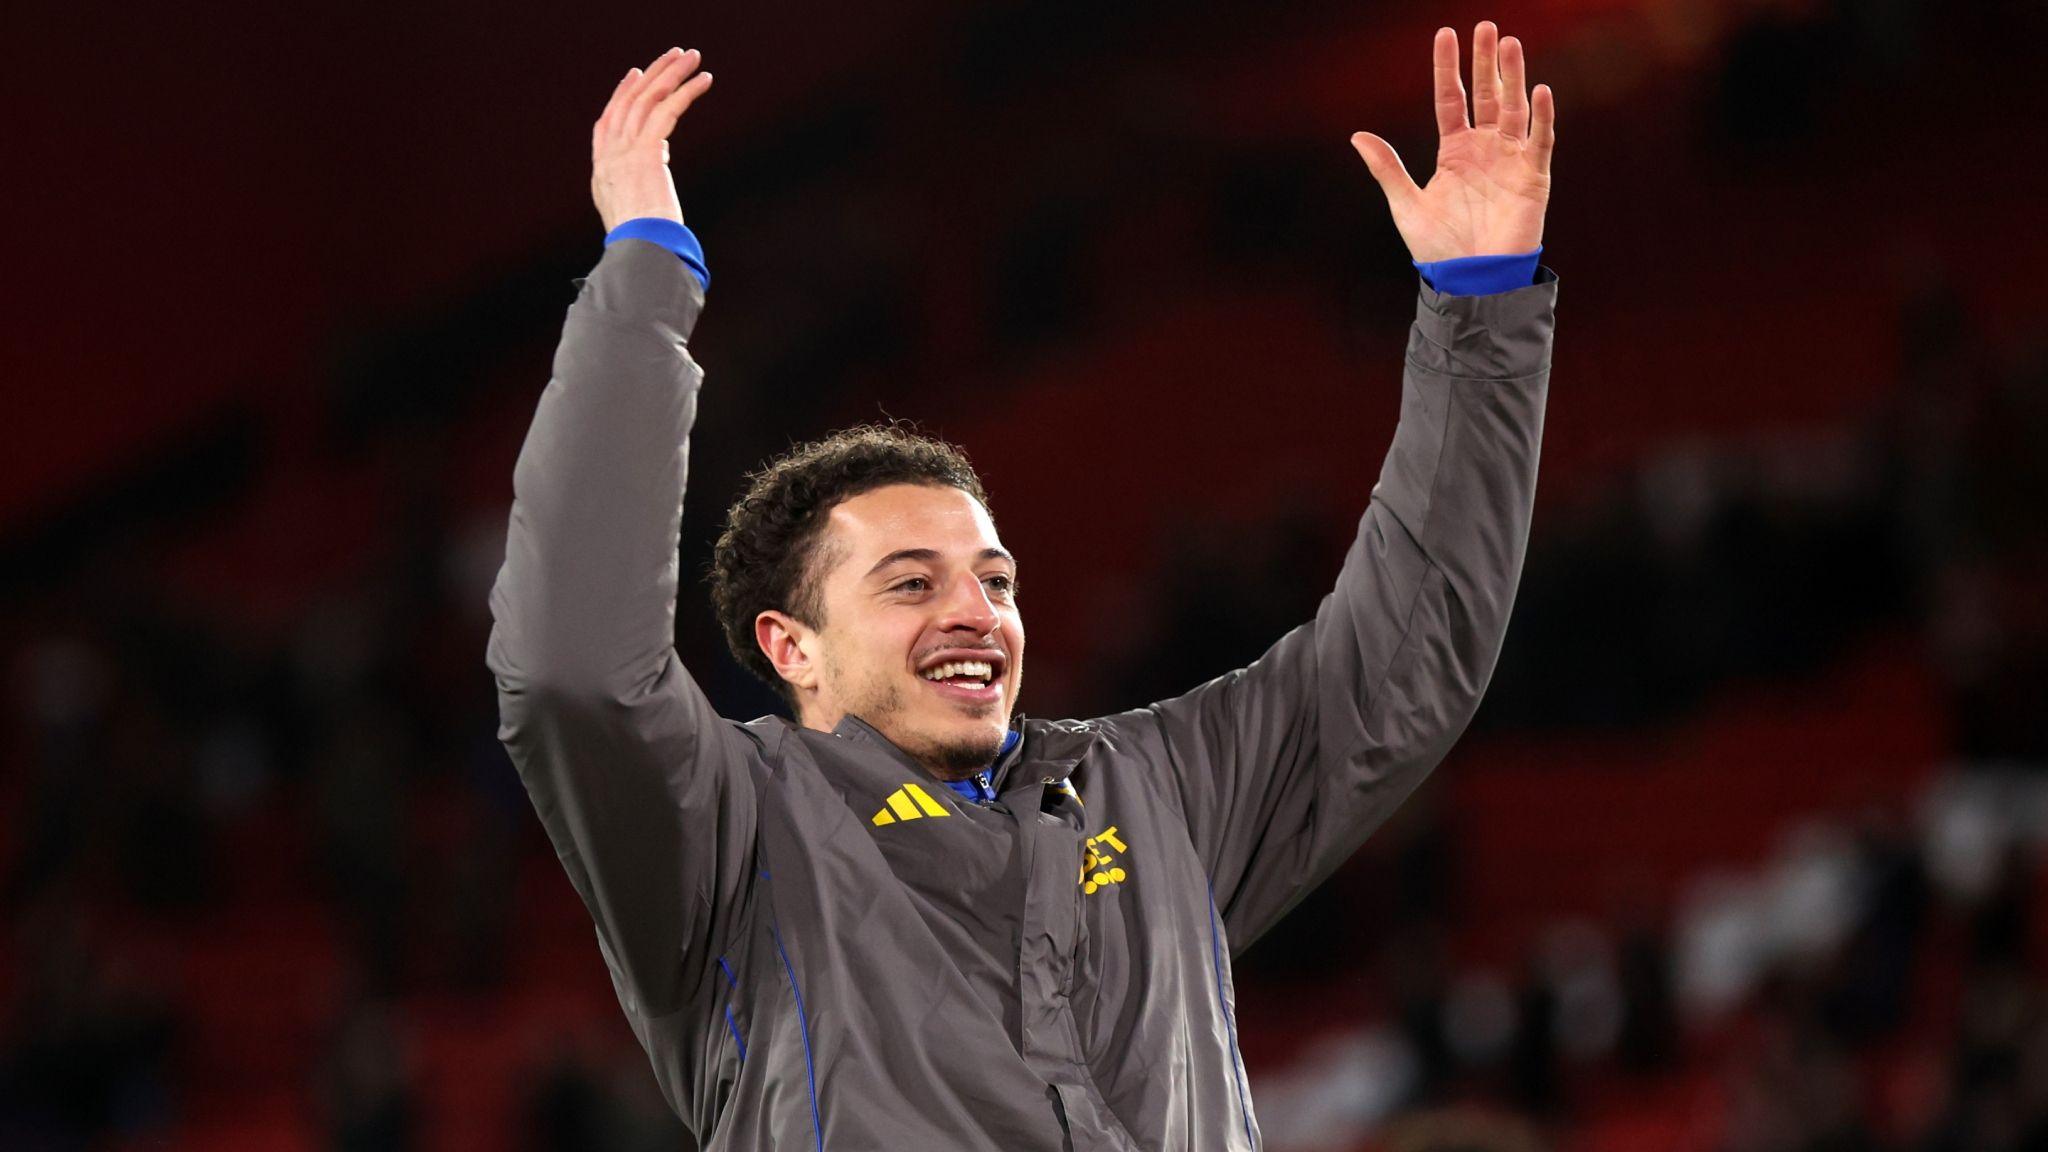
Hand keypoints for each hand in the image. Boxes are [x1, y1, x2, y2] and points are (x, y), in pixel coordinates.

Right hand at [591, 47, 714, 232]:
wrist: (642, 252)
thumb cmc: (646, 245)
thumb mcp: (634, 214)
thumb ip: (641, 186)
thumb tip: (660, 161)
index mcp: (602, 173)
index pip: (607, 123)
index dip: (621, 96)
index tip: (635, 75)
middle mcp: (609, 157)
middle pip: (628, 102)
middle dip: (651, 75)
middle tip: (673, 55)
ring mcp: (624, 152)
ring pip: (648, 99)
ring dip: (672, 73)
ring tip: (693, 57)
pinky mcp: (646, 152)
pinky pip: (667, 110)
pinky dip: (686, 92)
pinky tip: (704, 80)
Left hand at [1350, 22, 1554, 262]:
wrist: (1470, 280)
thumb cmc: (1439, 248)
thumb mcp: (1407, 204)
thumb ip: (1386, 168)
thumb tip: (1356, 136)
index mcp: (1454, 151)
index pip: (1451, 99)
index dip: (1448, 68)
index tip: (1445, 34)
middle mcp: (1485, 148)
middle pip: (1487, 95)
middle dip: (1486, 62)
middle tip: (1486, 26)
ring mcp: (1510, 159)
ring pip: (1514, 108)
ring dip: (1513, 77)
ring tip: (1509, 43)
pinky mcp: (1533, 177)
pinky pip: (1540, 140)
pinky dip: (1542, 116)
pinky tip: (1539, 90)